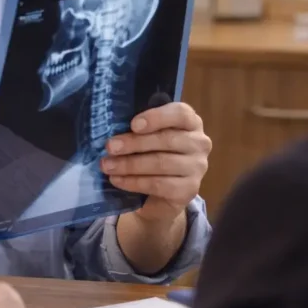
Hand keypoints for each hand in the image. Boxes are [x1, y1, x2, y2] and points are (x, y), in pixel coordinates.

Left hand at [102, 101, 210, 222]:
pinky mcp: (189, 190)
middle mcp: (199, 143)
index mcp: (190, 122)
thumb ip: (138, 128)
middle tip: (110, 146)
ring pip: (161, 163)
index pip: (180, 113)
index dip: (157, 117)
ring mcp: (197, 167)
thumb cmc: (152, 154)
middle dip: (134, 143)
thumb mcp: (148, 136)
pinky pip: (158, 184)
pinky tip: (117, 180)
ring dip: (129, 164)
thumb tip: (110, 126)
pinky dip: (134, 182)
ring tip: (108, 165)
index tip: (133, 124)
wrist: (161, 194)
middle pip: (167, 139)